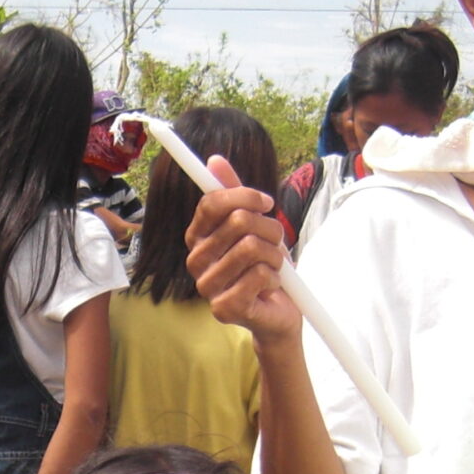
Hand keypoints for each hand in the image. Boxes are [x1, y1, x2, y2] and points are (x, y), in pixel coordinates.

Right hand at [183, 155, 300, 345]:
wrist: (277, 313)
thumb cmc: (263, 266)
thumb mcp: (254, 225)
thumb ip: (236, 195)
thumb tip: (215, 160)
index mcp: (198, 237)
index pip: (212, 202)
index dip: (245, 196)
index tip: (267, 203)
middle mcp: (196, 261)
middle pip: (238, 221)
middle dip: (270, 228)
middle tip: (275, 243)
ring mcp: (207, 286)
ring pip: (252, 248)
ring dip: (274, 256)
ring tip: (273, 267)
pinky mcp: (223, 308)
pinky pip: (260, 275)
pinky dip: (275, 278)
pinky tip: (270, 287)